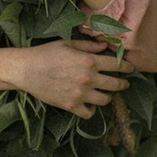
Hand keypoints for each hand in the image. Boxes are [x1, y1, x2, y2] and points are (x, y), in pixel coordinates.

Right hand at [9, 40, 133, 118]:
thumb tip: (105, 46)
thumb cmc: (46, 53)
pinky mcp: (71, 105)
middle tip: (124, 83)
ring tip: (106, 93)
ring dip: (108, 96)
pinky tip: (90, 104)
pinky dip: (92, 109)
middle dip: (123, 83)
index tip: (131, 68)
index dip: (127, 67)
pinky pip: (89, 112)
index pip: (117, 65)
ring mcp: (80, 94)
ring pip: (105, 100)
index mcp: (89, 61)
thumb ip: (89, 46)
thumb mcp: (67, 44)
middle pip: (115, 84)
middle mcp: (88, 78)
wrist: (26, 69)